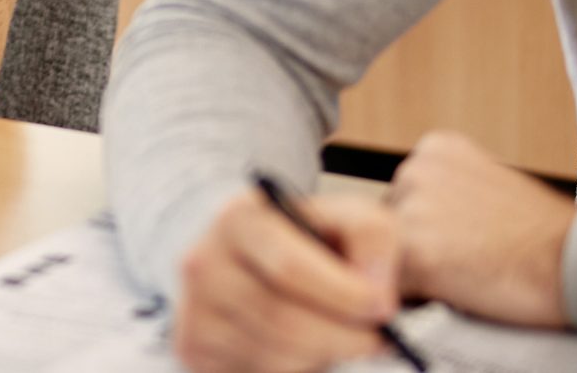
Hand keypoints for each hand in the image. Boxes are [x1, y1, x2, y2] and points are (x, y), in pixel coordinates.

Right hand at [173, 188, 403, 372]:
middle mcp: (203, 263)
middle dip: (343, 337)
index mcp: (238, 219)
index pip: (288, 268)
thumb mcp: (350, 218)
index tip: (383, 309)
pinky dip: (296, 372)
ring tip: (338, 337)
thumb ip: (373, 237)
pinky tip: (305, 351)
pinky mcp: (195, 351)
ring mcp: (194, 311)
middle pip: (282, 321)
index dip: (343, 295)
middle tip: (380, 339)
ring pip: (275, 356)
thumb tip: (374, 291)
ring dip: (323, 356)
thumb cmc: (314, 242)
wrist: (267, 261)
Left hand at [388, 131, 575, 329]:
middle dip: (413, 249)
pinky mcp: (414, 252)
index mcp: (436, 149)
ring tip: (465, 281)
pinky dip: (415, 300)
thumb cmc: (549, 237)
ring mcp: (412, 209)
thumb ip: (449, 196)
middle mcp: (416, 169)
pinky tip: (456, 296)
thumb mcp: (492, 189)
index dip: (426, 231)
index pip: (402, 197)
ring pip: (384, 255)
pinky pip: (391, 285)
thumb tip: (422, 225)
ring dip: (411, 275)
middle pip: (387, 223)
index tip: (459, 245)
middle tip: (464, 268)